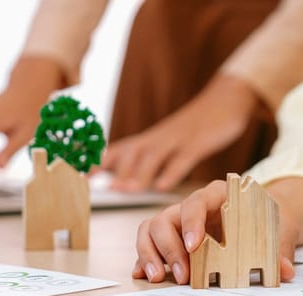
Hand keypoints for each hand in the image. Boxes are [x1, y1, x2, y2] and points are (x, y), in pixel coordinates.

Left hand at [102, 73, 257, 191]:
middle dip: (110, 168)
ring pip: (153, 156)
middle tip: (92, 183)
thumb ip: (145, 161)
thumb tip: (120, 180)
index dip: (95, 162)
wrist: (227, 98)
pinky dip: (172, 172)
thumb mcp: (167, 143)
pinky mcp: (199, 142)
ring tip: (123, 190)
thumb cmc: (194, 127)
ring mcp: (178, 139)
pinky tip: (163, 185)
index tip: (76, 175)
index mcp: (149, 139)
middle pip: (130, 152)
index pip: (116, 150)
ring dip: (137, 173)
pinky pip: (184, 158)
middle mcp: (158, 138)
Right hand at [132, 180, 300, 283]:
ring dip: (150, 254)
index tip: (194, 246)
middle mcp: (190, 206)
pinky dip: (144, 260)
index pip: (196, 202)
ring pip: (150, 229)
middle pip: (165, 218)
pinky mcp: (170, 240)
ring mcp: (177, 222)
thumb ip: (281, 248)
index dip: (191, 222)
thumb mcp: (279, 228)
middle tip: (182, 276)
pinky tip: (143, 276)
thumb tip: (284, 270)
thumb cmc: (266, 219)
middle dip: (169, 248)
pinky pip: (149, 245)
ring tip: (158, 278)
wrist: (262, 220)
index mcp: (216, 195)